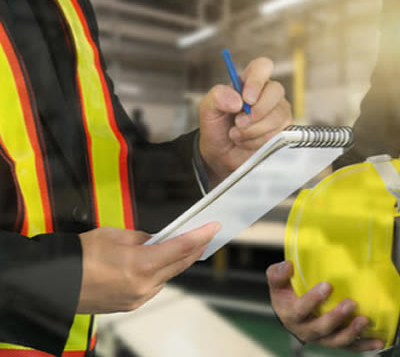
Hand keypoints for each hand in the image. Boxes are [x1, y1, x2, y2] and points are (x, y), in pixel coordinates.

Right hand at [77, 222, 219, 313]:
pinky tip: (158, 264)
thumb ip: (143, 237)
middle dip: (194, 248)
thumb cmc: (81, 255)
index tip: (213, 227)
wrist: (56, 281)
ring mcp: (138, 298)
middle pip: (179, 264)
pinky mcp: (131, 304)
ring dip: (177, 261)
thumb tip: (157, 240)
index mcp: (140, 264)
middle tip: (205, 235)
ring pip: (168, 276)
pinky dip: (161, 273)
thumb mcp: (115, 234)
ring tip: (182, 246)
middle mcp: (144, 285)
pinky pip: (155, 286)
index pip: (180, 247)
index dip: (200, 236)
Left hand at [199, 57, 291, 186]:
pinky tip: (246, 142)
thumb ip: (217, 97)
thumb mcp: (208, 109)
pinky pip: (277, 134)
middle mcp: (267, 94)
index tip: (246, 99)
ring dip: (252, 130)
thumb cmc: (216, 127)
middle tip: (238, 122)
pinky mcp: (282, 131)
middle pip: (276, 91)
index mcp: (249, 82)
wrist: (220, 154)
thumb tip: (237, 101)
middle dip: (256, 111)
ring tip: (236, 134)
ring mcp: (277, 112)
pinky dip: (256, 142)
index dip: (257, 81)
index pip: (262, 67)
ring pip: (276, 117)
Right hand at [266, 261, 383, 352]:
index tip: (327, 286)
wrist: (289, 314)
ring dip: (351, 332)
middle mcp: (305, 329)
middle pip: (321, 328)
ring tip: (364, 320)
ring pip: (336, 340)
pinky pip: (348, 346)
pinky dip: (363, 345)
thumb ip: (277, 274)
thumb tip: (288, 265)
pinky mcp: (332, 341)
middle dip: (336, 317)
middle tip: (350, 303)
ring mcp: (320, 338)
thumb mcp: (276, 283)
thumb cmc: (284, 295)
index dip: (313, 300)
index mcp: (290, 314)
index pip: (300, 309)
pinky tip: (376, 340)